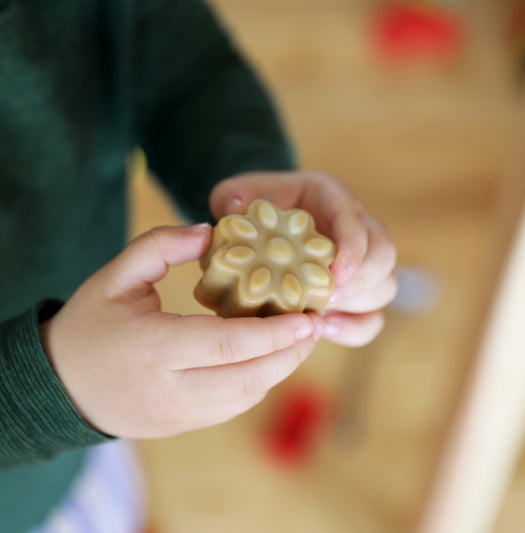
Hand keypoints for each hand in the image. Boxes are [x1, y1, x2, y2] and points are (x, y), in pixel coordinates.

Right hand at [40, 225, 321, 437]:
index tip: (308, 318)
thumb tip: (209, 231)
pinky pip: (234, 406)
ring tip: (300, 340)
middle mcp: (172, 389)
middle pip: (249, 376)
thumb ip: (160, 246)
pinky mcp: (183, 425)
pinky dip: (259, 382)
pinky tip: (269, 358)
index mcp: (154, 349)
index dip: (275, 333)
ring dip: (280, 369)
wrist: (60, 385)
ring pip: (247, 395)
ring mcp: (179, 414)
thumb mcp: (115, 276)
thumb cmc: (88, 326)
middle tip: (315, 326)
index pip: (229, 344)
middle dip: (290, 353)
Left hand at [210, 171, 397, 346]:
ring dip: (358, 305)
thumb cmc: (254, 208)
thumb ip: (233, 196)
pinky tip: (327, 331)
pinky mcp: (352, 294)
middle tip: (326, 301)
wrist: (260, 226)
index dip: (353, 247)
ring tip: (321, 318)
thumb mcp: (238, 194)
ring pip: (384, 286)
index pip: (356, 218)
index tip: (334, 274)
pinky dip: (355, 328)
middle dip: (360, 281)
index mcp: (331, 198)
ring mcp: (358, 264)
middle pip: (384, 255)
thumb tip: (235, 208)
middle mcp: (354, 229)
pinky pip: (371, 317)